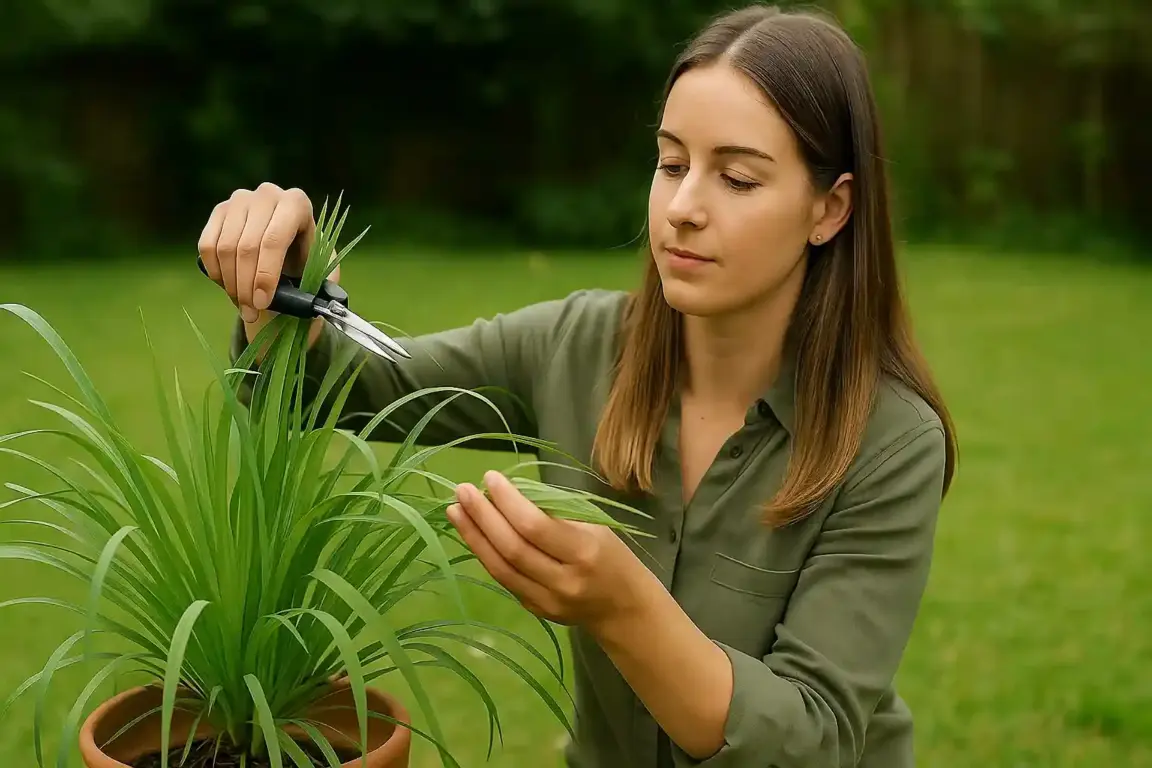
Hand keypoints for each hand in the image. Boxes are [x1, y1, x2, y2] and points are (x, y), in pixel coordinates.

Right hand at [197, 182, 325, 323]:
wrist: (289, 244)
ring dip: (231, 284)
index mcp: (297, 204)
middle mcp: (268, 194)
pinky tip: (229, 287)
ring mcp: (240, 200)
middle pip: (247, 247)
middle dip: (247, 287)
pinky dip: (215, 272)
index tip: (263, 303)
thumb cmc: (307, 257)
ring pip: (225, 248)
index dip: (266, 275)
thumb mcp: (321, 268)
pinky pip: (207, 246)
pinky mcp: (220, 210)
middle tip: (251, 312)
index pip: (274, 241)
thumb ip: (321, 282)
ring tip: (243, 306)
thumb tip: (310, 304)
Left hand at [447, 471, 650, 628]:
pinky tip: (473, 534)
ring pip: (501, 567)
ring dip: (474, 536)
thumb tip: (509, 494)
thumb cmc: (612, 556)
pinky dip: (485, 554)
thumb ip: (555, 513)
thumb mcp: (594, 526)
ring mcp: (547, 600)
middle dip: (483, 517)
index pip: (535, 526)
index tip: (490, 478)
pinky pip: (504, 579)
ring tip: (456, 511)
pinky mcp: (535, 610)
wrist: (624, 609)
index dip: (508, 502)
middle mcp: (563, 580)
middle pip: (512, 547)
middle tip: (462, 491)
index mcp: (584, 551)